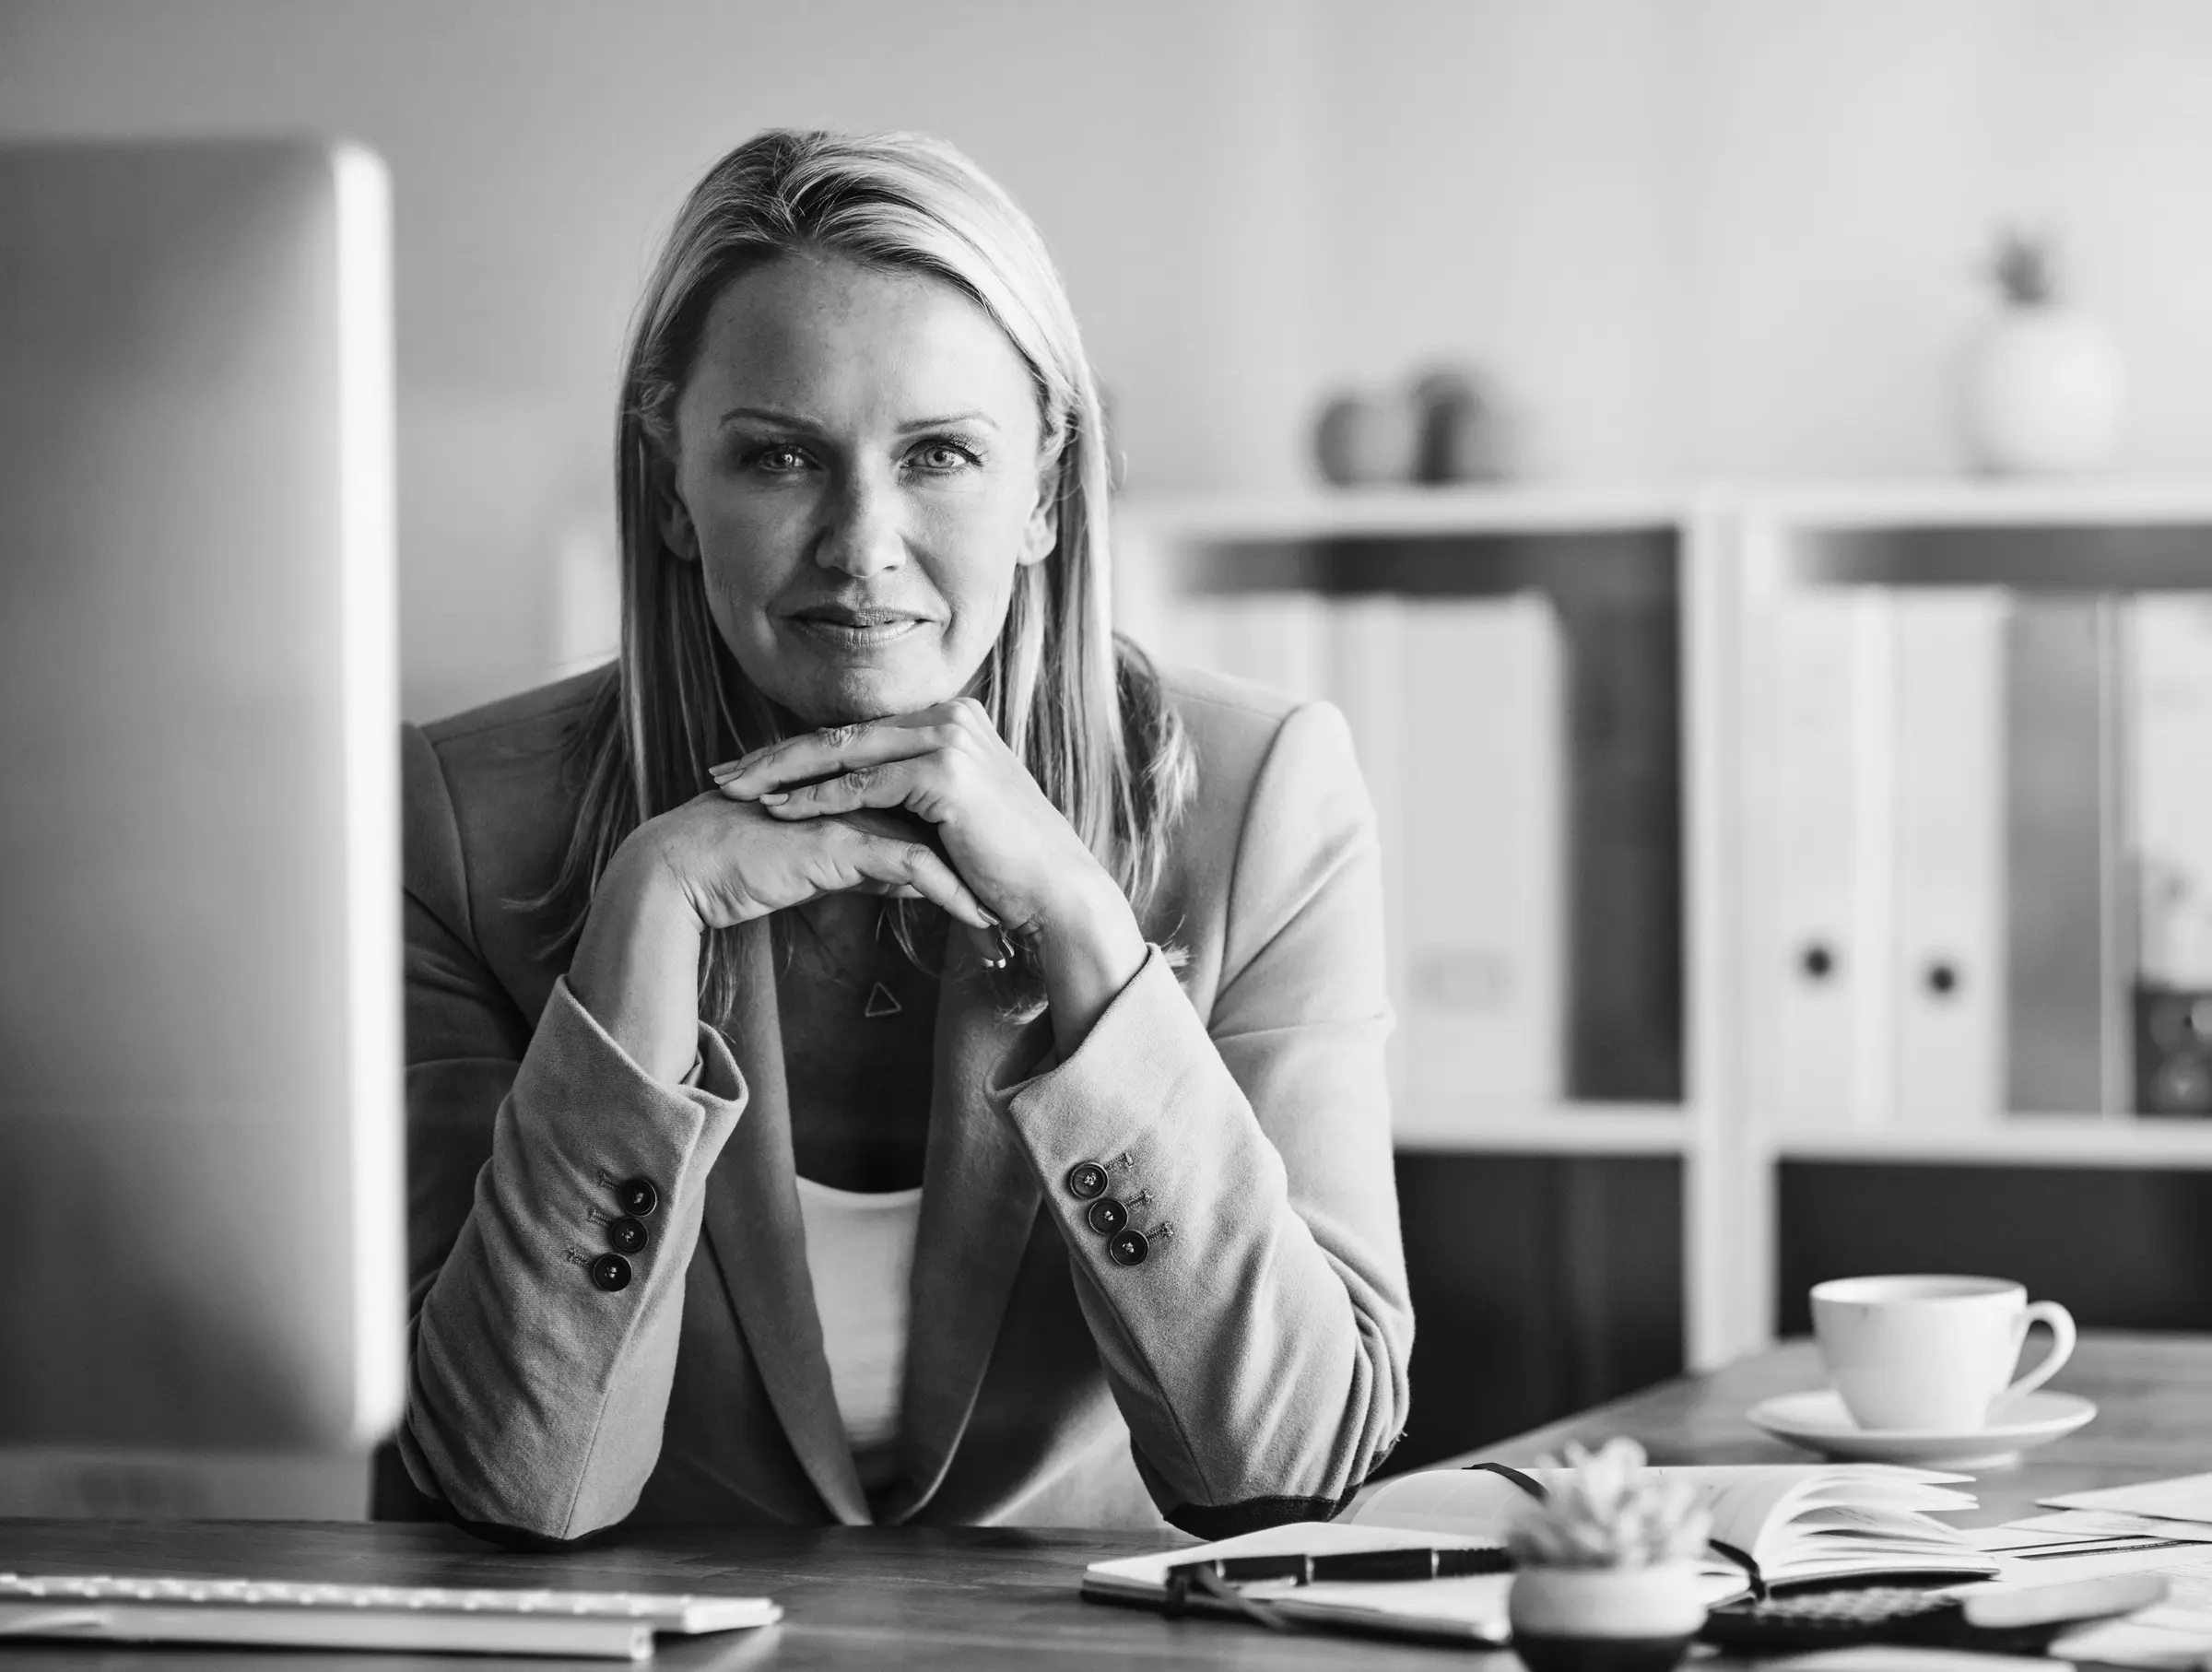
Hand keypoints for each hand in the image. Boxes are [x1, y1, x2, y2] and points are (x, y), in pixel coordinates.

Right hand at [643, 788, 997, 934]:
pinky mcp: (841, 840)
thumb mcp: (825, 871)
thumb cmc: (742, 869)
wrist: (684, 871)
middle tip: (1021, 902)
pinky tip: (979, 921)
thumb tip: (916, 881)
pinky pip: (912, 867)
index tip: (1001, 886)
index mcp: (859, 792)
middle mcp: (862, 793)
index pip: (929, 814)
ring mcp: (853, 811)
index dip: (966, 850)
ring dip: (976, 884)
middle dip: (982, 865)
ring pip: (936, 844)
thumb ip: (872, 866)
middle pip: (942, 823)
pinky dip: (951, 894)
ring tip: (1010, 921)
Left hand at [706, 698, 1110, 940]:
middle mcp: (950, 715)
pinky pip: (864, 786)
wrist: (1056, 890)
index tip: (747, 767)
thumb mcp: (951, 815)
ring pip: (844, 752)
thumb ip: (909, 793)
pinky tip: (779, 812)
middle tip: (720, 773)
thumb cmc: (1005, 864)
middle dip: (775, 755)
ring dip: (783, 774)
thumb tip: (854, 800)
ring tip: (734, 791)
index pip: (856, 730)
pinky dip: (817, 799)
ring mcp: (949, 739)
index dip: (797, 750)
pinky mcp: (945, 773)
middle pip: (841, 733)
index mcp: (950, 717)